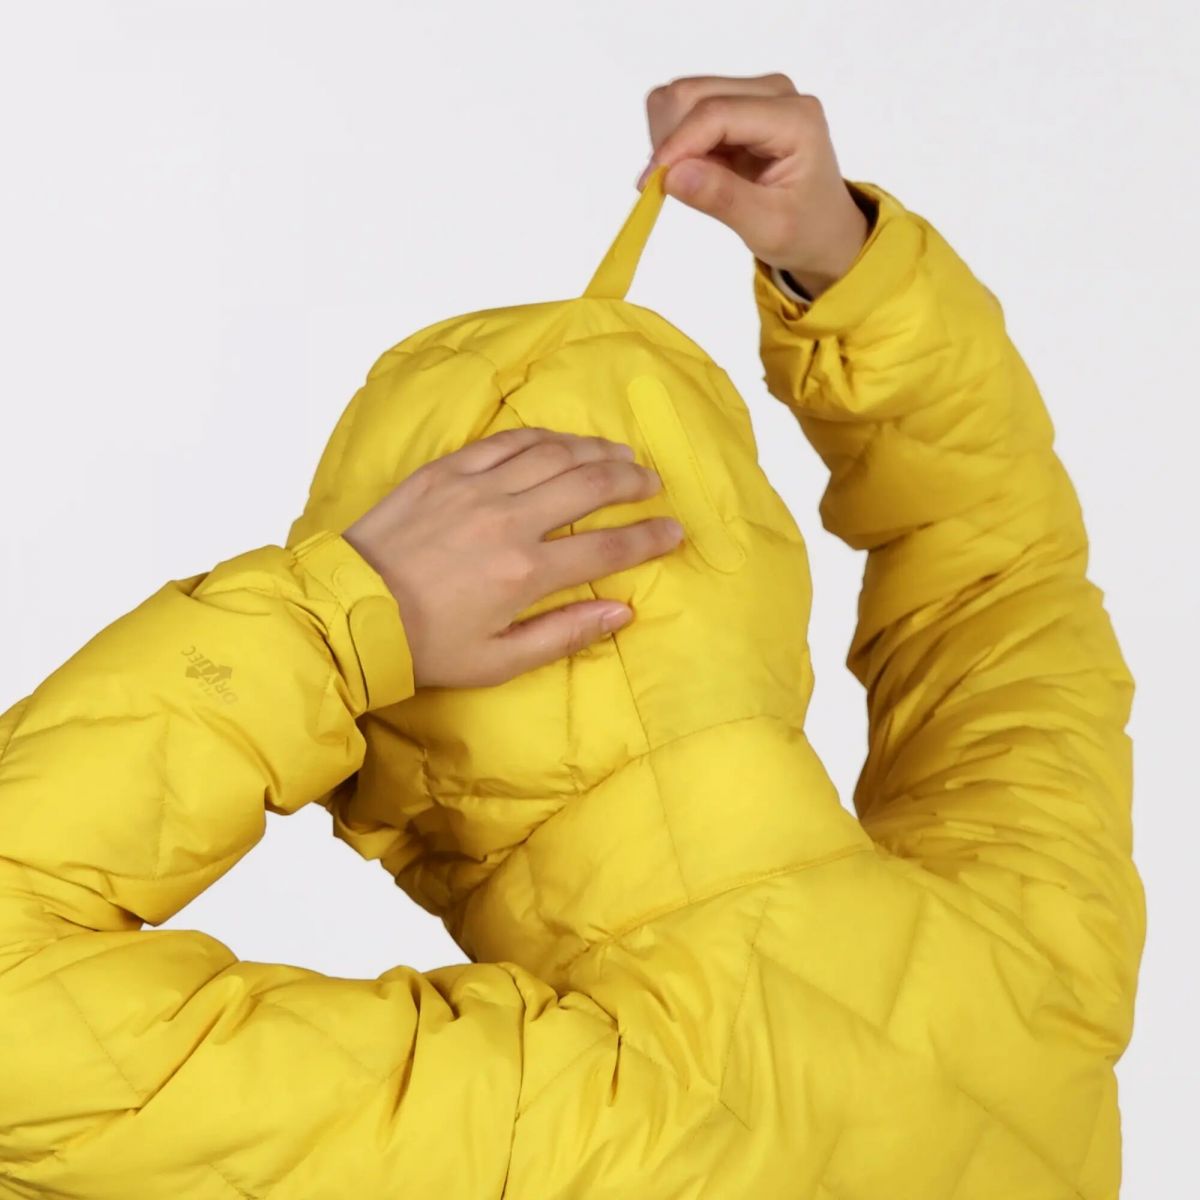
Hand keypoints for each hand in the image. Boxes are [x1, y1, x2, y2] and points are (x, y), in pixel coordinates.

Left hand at [342, 427, 683, 688]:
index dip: (649, 538)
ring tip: (619, 455)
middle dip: (631, 481)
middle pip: (589, 485)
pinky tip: (560, 441)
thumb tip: (624, 611)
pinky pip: (507, 441)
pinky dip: (542, 437)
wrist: (348, 613)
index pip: (607, 547)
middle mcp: (509, 520)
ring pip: (553, 454)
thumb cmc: (424, 645)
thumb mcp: (498, 661)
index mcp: (525, 572)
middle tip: (651, 483)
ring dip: (595, 451)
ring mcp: (477, 488)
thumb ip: (565, 634)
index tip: (674, 531)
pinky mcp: (446, 470)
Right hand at [637, 73, 869, 298]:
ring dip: (667, 139)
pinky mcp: (736, 103)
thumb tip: (672, 176)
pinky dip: (675, 141)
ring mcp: (753, 94)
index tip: (650, 185)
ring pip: (681, 96)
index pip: (716, 113)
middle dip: (667, 141)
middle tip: (665, 188)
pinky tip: (694, 171)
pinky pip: (685, 110)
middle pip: (692, 93)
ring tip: (686, 180)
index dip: (677, 145)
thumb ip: (723, 199)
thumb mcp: (768, 228)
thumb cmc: (804, 231)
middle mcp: (773, 93)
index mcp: (794, 118)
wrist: (823, 228)